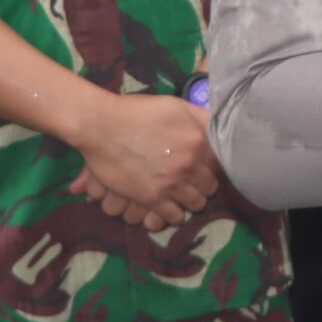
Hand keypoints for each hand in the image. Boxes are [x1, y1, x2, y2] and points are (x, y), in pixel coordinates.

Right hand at [68, 91, 219, 229]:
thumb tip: (217, 124)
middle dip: (205, 186)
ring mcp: (171, 183)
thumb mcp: (174, 105)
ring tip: (185, 197)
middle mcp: (188, 163)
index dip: (214, 166)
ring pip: (195, 203)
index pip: (219, 163)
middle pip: (210, 186)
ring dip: (192, 201)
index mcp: (197, 140)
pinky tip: (172, 208)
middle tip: (197, 184)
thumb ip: (199, 116)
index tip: (208, 168)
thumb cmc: (137, 111)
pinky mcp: (152, 198)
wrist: (102, 126)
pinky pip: (174, 216)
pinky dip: (176, 214)